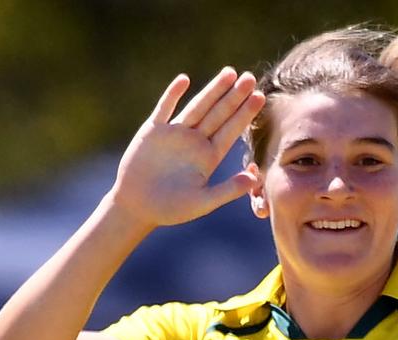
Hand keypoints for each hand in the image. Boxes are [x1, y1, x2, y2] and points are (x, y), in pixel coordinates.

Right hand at [110, 68, 265, 228]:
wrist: (137, 207)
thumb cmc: (171, 209)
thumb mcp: (202, 202)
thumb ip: (227, 190)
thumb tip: (253, 178)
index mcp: (209, 157)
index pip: (231, 130)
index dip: (245, 113)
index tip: (260, 97)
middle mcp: (195, 141)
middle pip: (219, 114)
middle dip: (234, 96)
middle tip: (250, 77)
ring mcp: (174, 134)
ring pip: (197, 107)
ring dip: (212, 90)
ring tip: (229, 72)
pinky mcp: (153, 132)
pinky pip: (164, 109)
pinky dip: (173, 95)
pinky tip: (184, 80)